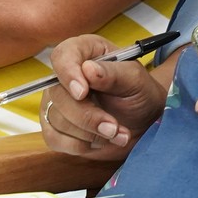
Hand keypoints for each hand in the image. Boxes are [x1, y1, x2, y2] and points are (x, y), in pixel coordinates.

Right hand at [38, 34, 169, 158]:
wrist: (143, 123)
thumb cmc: (140, 94)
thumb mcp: (135, 80)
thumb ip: (113, 73)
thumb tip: (87, 70)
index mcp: (85, 52)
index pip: (62, 56)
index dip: (68, 73)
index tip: (82, 93)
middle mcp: (65, 75)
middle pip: (58, 94)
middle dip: (87, 116)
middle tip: (114, 127)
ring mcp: (57, 101)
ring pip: (56, 118)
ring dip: (89, 133)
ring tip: (117, 133)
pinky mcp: (55, 127)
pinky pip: (54, 138)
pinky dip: (80, 145)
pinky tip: (101, 141)